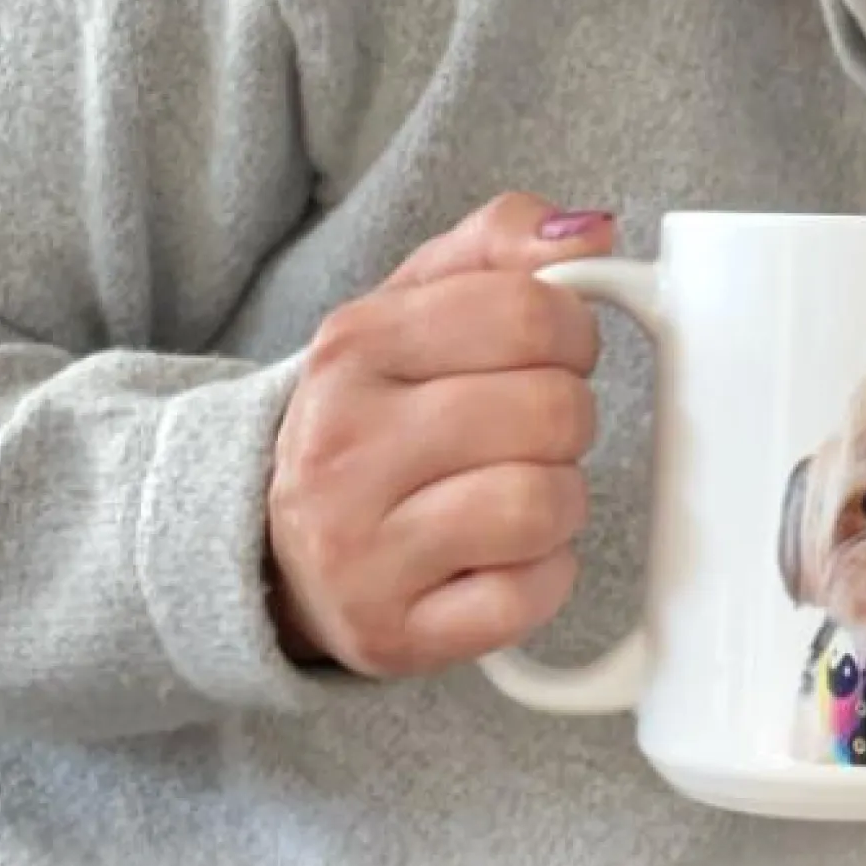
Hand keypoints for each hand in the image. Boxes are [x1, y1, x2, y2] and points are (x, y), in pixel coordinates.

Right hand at [265, 194, 617, 677]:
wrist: (271, 545)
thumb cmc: (373, 414)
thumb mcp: (412, 305)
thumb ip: (501, 243)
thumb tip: (594, 231)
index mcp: (352, 347)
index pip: (527, 312)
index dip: (572, 332)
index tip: (552, 352)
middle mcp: (341, 447)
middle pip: (550, 410)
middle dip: (568, 419)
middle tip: (529, 431)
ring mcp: (361, 551)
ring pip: (545, 503)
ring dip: (562, 499)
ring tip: (515, 493)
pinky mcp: (394, 634)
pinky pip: (531, 595)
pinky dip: (544, 575)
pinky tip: (500, 558)